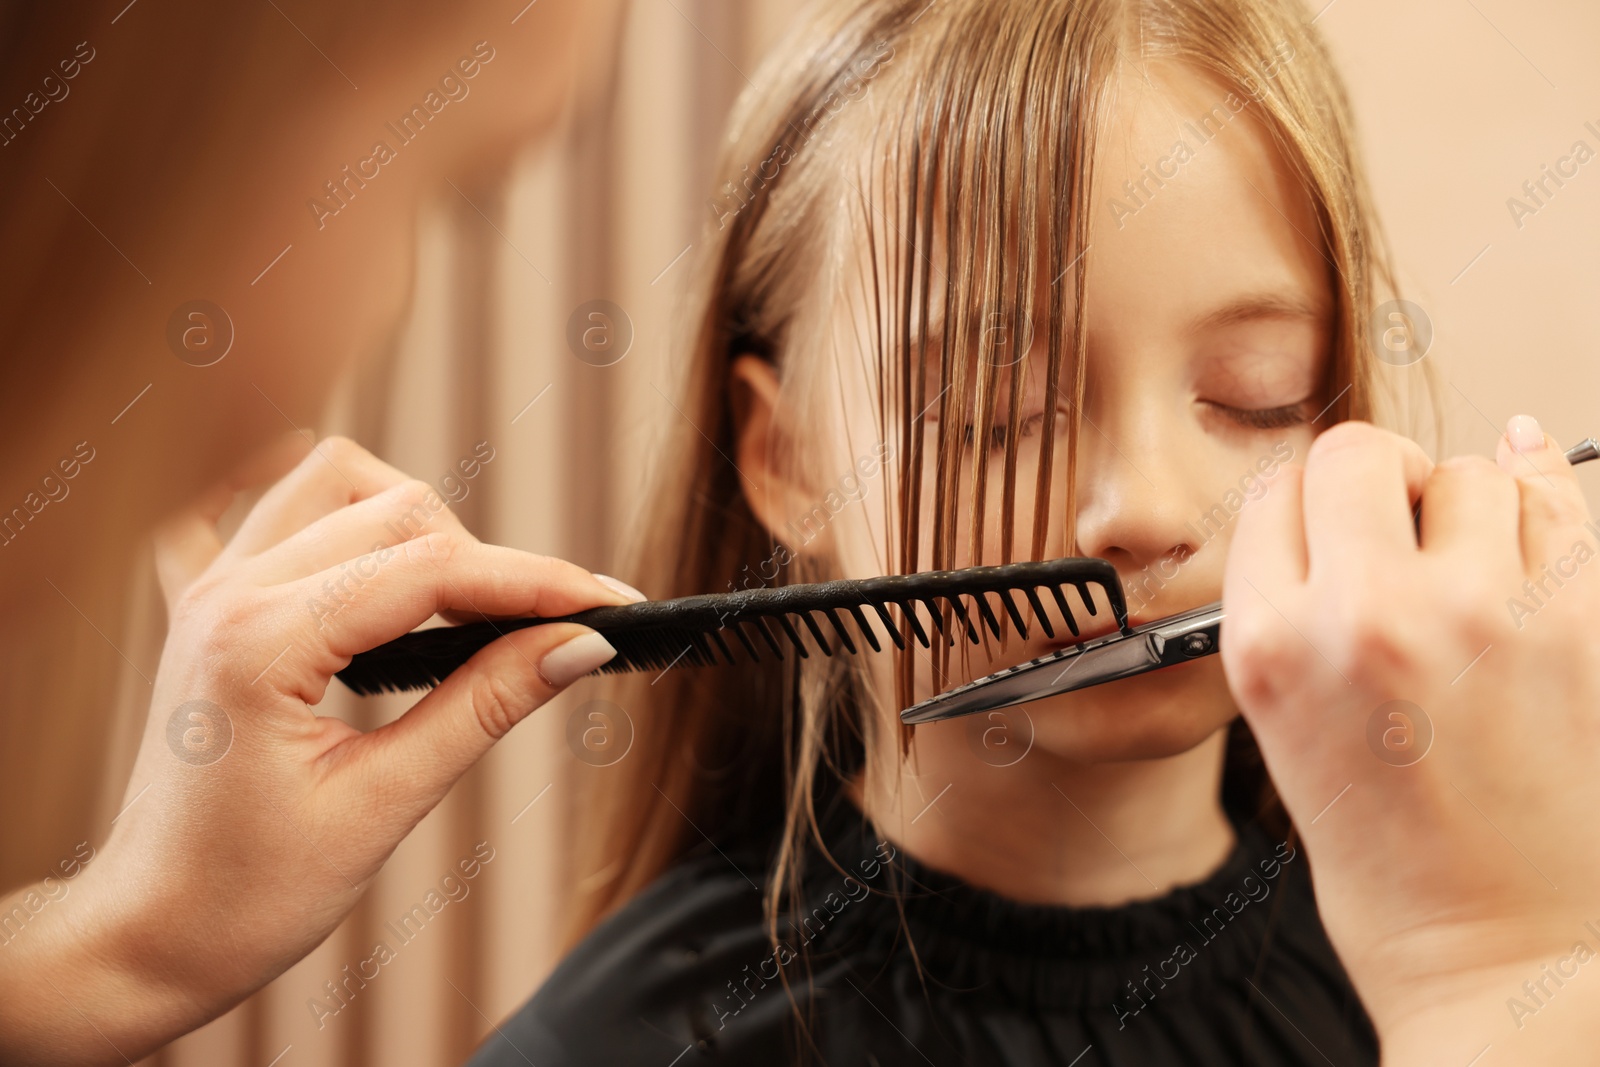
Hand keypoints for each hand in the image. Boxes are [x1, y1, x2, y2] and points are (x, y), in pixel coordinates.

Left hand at [0, 436, 637, 1064]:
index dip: (537, 582)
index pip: (434, 569)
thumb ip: (483, 708)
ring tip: (462, 603)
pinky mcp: (207, 604)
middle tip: (546, 632)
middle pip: (398, 509)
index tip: (611, 604)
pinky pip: (257, 504)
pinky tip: (359, 535)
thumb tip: (579, 646)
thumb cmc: (246, 894)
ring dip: (416, 520)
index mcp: (262, 643)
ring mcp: (211, 588)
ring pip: (337, 481)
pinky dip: (321, 505)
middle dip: (489, 560)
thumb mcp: (382, 805)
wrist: (146, 936)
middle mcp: (230, 593)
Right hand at [1222, 416, 1599, 1062]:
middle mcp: (1362, 616)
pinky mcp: (1572, 627)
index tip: (1326, 524)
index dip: (1301, 504)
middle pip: (1357, 453)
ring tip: (1468, 569)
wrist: (1494, 951)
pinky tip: (1525, 536)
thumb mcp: (1282, 727)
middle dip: (1376, 477)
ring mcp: (1474, 615)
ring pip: (1471, 471)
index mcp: (1272, 646)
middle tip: (1395, 522)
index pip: (1271, 493)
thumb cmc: (1390, 862)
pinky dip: (1545, 506)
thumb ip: (1293, 609)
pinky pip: (1558, 507)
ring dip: (1468, 504)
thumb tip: (1336, 502)